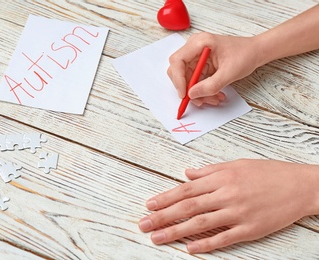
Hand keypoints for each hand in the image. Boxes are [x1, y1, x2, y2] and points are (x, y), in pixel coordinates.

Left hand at [138, 159, 318, 253]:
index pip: (186, 189)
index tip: (149, 205)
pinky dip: (206, 244)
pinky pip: (224, 238)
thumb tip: (187, 173)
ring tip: (157, 237)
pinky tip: (190, 249)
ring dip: (176, 232)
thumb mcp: (237, 164)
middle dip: (163, 216)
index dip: (165, 198)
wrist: (300, 186)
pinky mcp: (250, 229)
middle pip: (188, 207)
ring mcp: (238, 213)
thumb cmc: (269, 172)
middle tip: (144, 224)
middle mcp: (226, 194)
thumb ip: (210, 170)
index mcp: (222, 177)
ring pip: (201, 223)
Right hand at [167, 32, 261, 105]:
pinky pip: (194, 80)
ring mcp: (196, 56)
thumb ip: (210, 85)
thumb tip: (192, 94)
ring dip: (197, 92)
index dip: (178, 79)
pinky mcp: (199, 64)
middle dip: (188, 88)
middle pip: (178, 71)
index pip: (177, 61)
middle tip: (199, 100)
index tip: (184, 94)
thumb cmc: (245, 54)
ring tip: (213, 99)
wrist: (255, 52)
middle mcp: (194, 47)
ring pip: (186, 78)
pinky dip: (202, 90)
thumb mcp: (229, 73)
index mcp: (200, 43)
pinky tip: (214, 95)